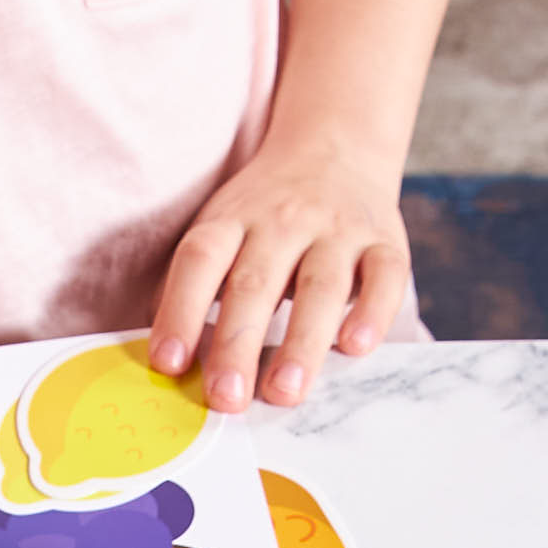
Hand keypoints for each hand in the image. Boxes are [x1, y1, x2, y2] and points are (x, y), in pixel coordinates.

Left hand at [147, 134, 412, 414]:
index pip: (200, 261)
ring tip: (285, 392)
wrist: (336, 147)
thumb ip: (191, 284)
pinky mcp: (385, 242)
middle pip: (256, 283)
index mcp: (232, 220)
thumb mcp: (221, 228)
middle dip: (238, 344)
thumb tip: (162, 356)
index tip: (169, 363)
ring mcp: (337, 230)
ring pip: (321, 286)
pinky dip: (372, 312)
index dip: (180, 310)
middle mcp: (283, 221)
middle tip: (226, 399)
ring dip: (302, 342)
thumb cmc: (264, 214)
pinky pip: (384, 277)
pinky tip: (355, 347)